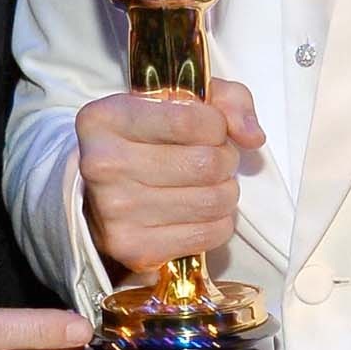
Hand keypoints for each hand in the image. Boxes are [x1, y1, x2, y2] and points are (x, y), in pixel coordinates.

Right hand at [76, 79, 263, 276]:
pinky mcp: (134, 249)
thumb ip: (225, 100)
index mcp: (105, 119)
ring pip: (214, 200)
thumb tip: (253, 137)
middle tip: (213, 159)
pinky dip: (218, 222)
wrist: (97, 195)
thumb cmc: (142, 141)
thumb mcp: (175, 101)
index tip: (211, 129)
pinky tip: (200, 211)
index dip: (217, 125)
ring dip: (225, 191)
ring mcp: (115, 212)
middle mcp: (103, 165)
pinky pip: (210, 234)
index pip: (190, 121)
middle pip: (207, 163)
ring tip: (207, 184)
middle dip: (225, 159)